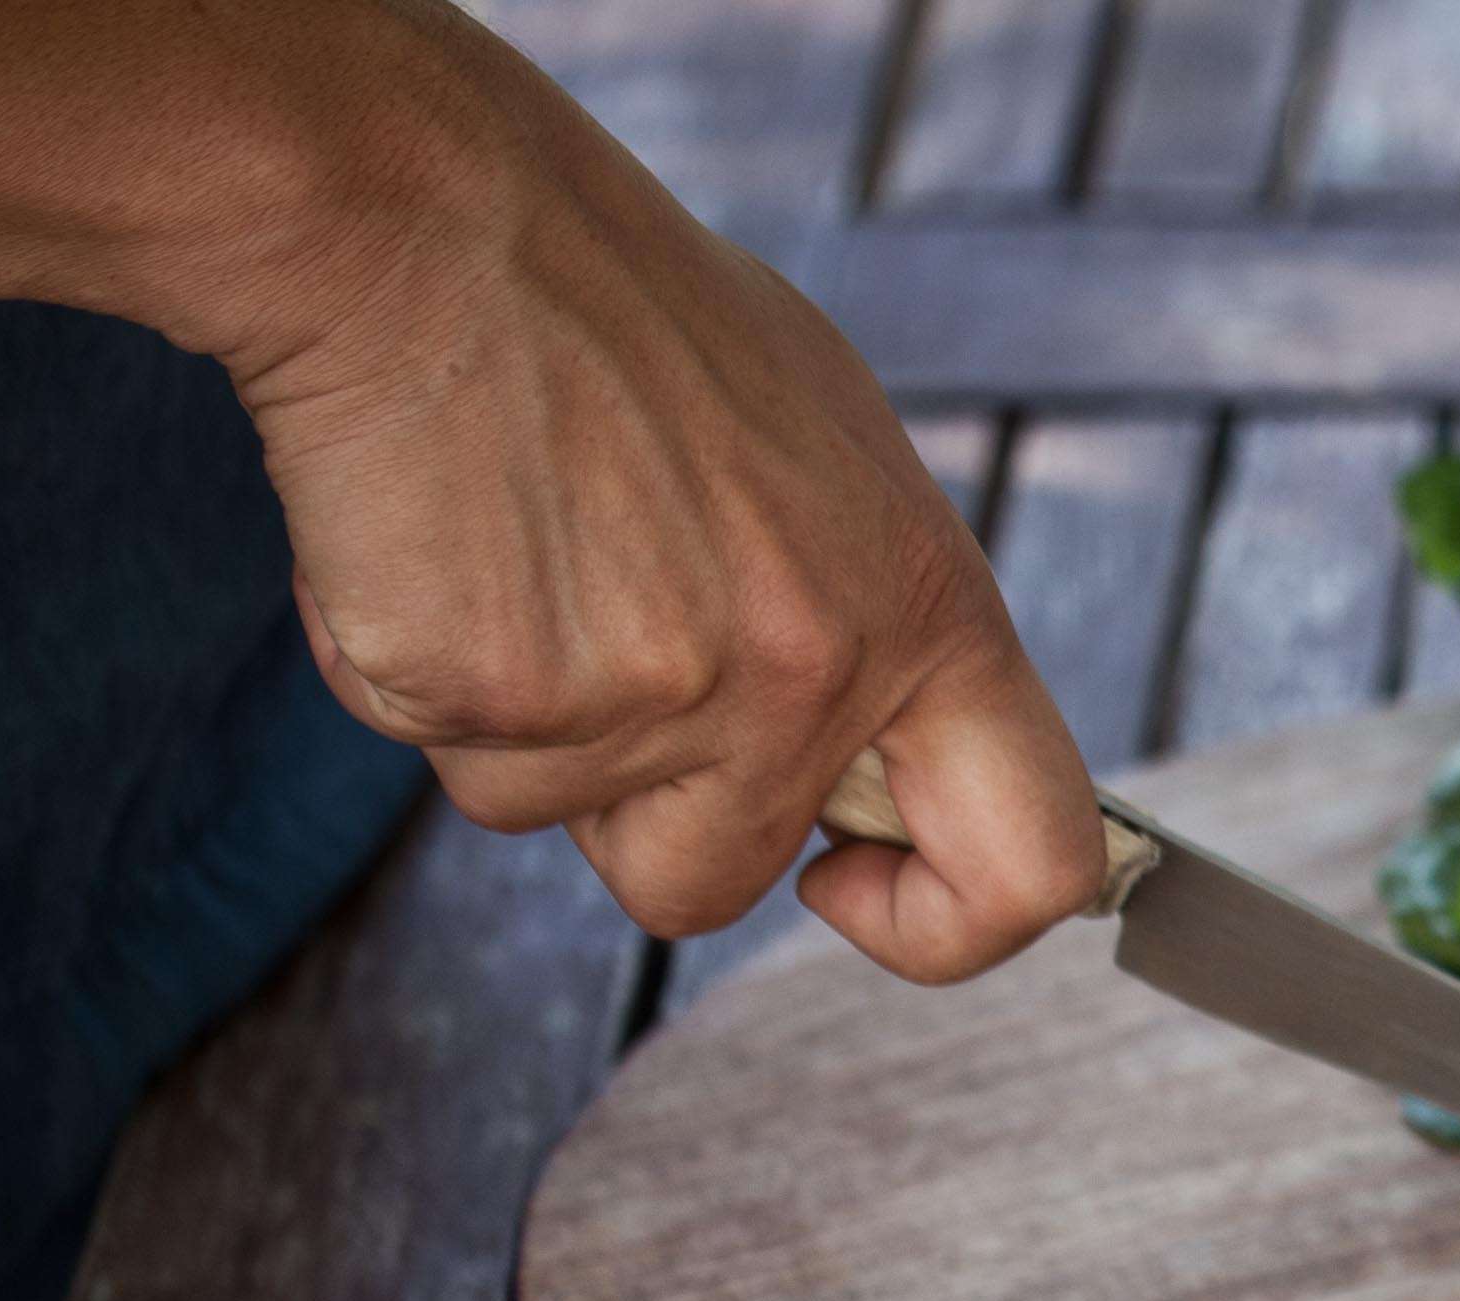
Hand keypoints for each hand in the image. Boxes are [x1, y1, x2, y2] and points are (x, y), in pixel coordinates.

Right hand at [0, 0, 1104, 980]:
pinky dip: (426, 672)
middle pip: (718, 885)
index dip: (947, 923)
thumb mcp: (834, 451)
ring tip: (526, 549)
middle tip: (607, 631)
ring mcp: (648, 697)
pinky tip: (442, 539)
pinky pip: (452, 758)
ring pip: (565, 825)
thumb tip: (898, 775)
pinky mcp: (489, 700)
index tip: (852, 882)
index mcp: (925, 611)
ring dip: (531, 729)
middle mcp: (805, 674)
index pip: (1034, 864)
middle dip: (650, 805)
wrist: (425, 219)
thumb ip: (879, 628)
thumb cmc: (625, 319)